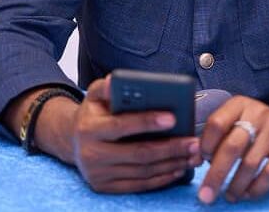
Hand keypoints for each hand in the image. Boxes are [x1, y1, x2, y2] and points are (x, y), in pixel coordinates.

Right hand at [39, 74, 202, 192]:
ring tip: (193, 155)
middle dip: (169, 148)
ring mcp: (98, 175)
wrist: (74, 140)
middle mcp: (91, 155)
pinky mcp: (105, 188)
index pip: (121, 126)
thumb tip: (115, 81)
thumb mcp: (95, 95)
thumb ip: (106, 86)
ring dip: (171, 164)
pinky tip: (178, 168)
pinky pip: (138, 185)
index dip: (147, 122)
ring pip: (142, 172)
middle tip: (193, 142)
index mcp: (89, 129)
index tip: (173, 118)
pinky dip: (160, 178)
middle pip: (137, 154)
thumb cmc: (94, 112)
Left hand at [198, 96, 268, 203]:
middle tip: (205, 195)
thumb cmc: (259, 129)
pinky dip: (256, 189)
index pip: (216, 123)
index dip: (205, 145)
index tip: (201, 163)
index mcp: (240, 104)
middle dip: (216, 175)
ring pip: (250, 163)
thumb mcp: (240, 121)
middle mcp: (258, 112)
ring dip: (236, 186)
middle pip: (232, 146)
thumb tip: (197, 158)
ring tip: (229, 196)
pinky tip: (247, 194)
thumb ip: (221, 134)